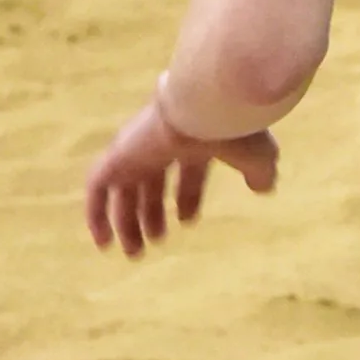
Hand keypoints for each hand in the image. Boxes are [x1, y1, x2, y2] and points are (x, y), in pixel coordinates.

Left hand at [83, 92, 279, 259]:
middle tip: (155, 241)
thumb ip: (258, 171)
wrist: (205, 107)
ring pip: (123, 187)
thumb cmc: (234, 131)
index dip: (186, 195)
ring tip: (132, 252)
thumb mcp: (256, 156)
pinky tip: (103, 240)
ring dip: (125, 220)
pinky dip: (96, 212)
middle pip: (149, 179)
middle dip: (151, 211)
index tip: (187, 221)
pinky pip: (97, 186)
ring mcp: (137, 147)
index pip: (184, 168)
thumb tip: (263, 187)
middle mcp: (161, 141)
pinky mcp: (118, 155)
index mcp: (193, 137)